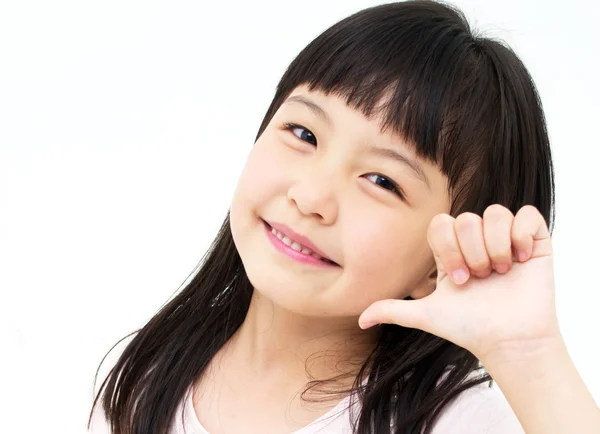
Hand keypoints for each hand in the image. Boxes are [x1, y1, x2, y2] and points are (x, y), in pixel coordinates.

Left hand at [358, 204, 559, 362]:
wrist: (508, 341)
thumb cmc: (469, 328)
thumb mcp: (426, 315)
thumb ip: (392, 310)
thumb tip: (361, 319)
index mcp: (451, 251)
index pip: (441, 223)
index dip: (447, 248)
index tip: (457, 280)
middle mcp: (477, 241)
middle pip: (467, 218)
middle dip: (471, 253)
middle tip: (480, 279)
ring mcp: (506, 239)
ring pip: (494, 213)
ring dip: (495, 246)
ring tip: (501, 272)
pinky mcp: (534, 241)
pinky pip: (527, 214)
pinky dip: (522, 235)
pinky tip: (520, 259)